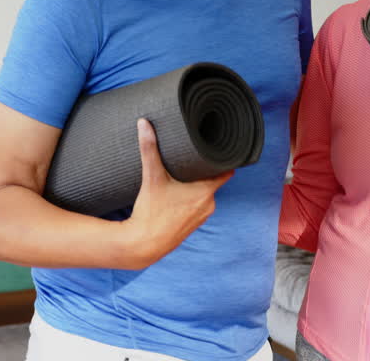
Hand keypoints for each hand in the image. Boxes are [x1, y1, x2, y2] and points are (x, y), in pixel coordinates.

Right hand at [118, 118, 232, 269]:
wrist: (142, 246)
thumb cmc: (150, 213)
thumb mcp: (151, 177)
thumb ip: (149, 149)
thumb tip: (144, 123)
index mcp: (206, 192)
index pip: (226, 172)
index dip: (224, 160)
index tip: (219, 149)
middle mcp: (208, 205)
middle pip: (213, 181)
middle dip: (204, 171)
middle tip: (194, 157)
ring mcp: (201, 218)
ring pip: (203, 195)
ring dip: (196, 187)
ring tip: (184, 175)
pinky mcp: (191, 226)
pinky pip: (196, 207)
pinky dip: (190, 201)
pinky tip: (177, 196)